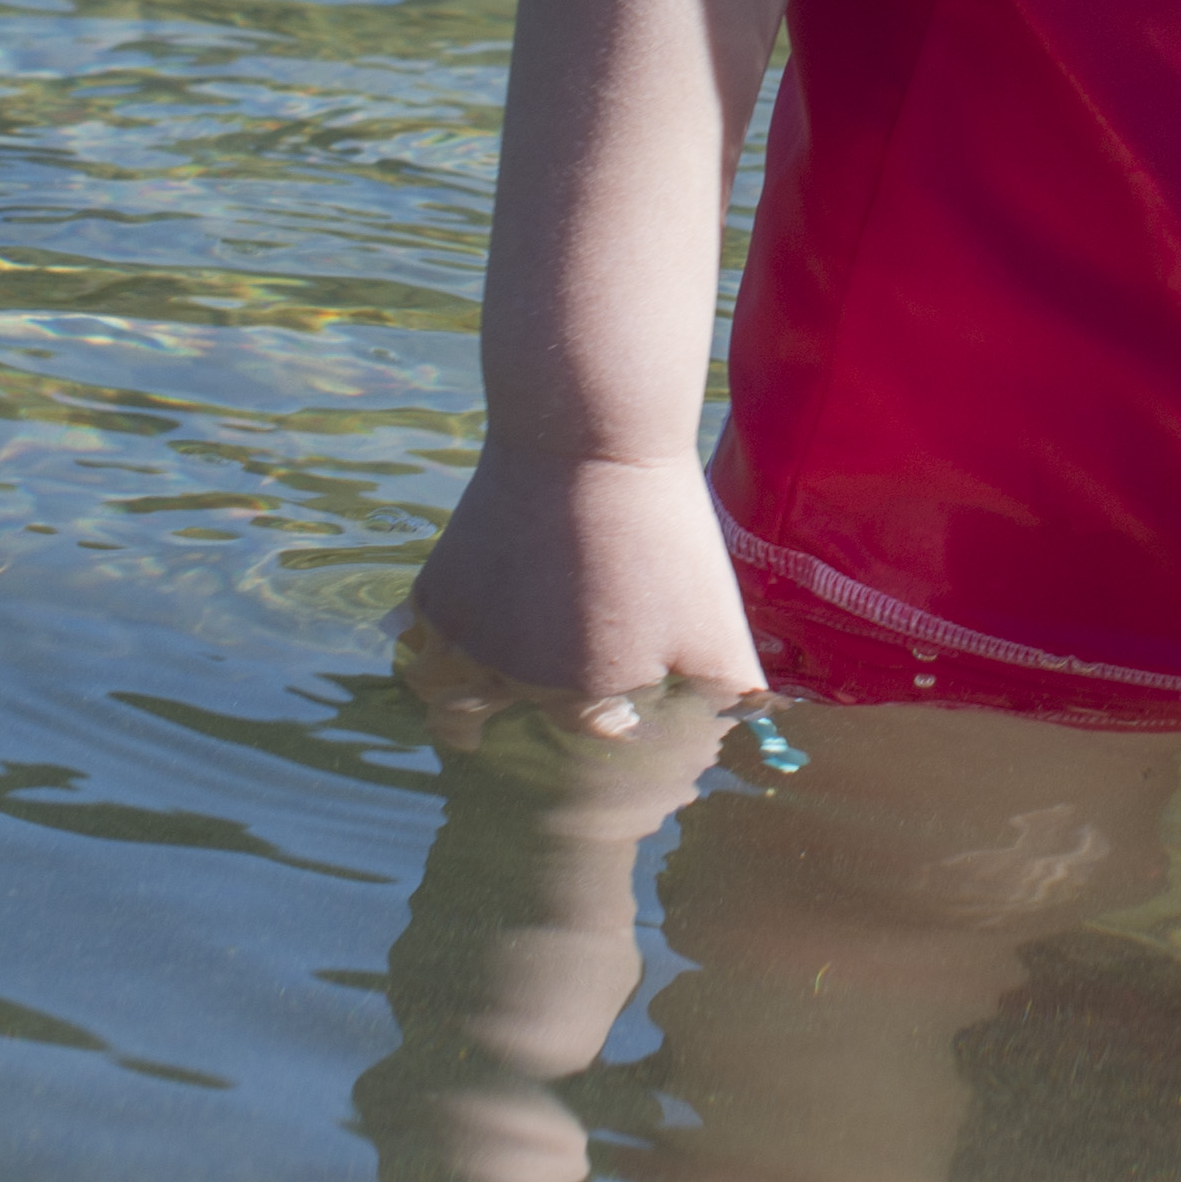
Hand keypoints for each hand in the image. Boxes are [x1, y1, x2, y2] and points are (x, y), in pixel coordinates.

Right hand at [406, 438, 772, 736]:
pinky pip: (419, 647)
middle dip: (532, 729)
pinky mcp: (437, 595)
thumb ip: (739, 694)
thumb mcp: (718, 621)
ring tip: (479, 717)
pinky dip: (434, 654)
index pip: (588, 743)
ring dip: (466, 711)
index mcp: (581, 699)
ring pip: (448, 705)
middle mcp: (511, 685)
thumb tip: (760, 736)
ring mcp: (465, 642)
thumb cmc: (662, 533)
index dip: (608, 732)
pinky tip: (457, 648)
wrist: (587, 438)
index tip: (620, 720)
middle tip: (551, 715)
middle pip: (511, 734)